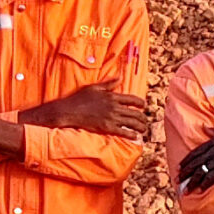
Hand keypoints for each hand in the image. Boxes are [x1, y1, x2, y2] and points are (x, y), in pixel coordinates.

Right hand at [21, 82, 149, 138]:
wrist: (68, 111)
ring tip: (143, 129)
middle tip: (145, 121)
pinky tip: (136, 136)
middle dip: (143, 118)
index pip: (133, 99)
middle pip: (135, 113)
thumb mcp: (94, 87)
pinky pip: (123, 132)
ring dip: (140, 127)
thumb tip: (120, 77)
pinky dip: (131, 134)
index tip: (143, 106)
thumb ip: (109, 83)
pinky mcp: (106, 128)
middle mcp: (114, 107)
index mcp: (112, 96)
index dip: (141, 103)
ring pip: (131, 123)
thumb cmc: (79, 98)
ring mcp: (111, 118)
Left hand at [176, 130, 213, 193]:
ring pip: (201, 171)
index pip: (195, 152)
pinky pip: (212, 176)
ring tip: (185, 190)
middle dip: (185, 172)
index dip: (186, 161)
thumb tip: (205, 128)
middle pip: (196, 162)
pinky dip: (205, 184)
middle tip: (177, 180)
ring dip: (192, 182)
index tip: (179, 168)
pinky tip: (200, 189)